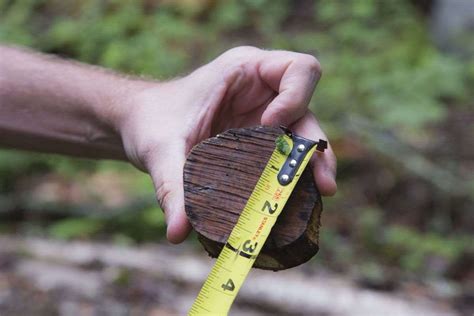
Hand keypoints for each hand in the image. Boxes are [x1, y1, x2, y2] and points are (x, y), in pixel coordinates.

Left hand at [117, 46, 336, 242]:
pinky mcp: (258, 141)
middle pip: (307, 111)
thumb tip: (178, 233)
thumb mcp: (161, 149)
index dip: (297, 96)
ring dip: (311, 165)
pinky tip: (292, 200)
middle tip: (324, 184)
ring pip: (302, 136)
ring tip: (320, 193)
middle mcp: (261, 92)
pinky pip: (285, 155)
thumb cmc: (151, 121)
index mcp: (244, 72)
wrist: (138, 124)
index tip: (270, 125)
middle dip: (317, 147)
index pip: (298, 69)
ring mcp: (262, 117)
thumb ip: (172, 186)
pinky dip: (291, 176)